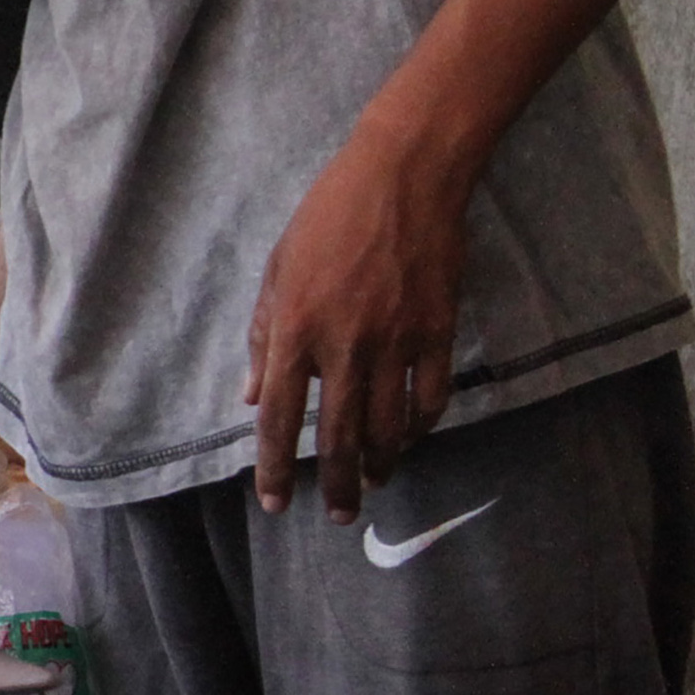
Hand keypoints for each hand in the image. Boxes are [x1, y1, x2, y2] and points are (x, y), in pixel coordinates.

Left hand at [244, 124, 473, 523]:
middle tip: (340, 517)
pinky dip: (422, 424)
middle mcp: (344, 347)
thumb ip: (264, 338)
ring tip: (377, 482)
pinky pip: (432, 395)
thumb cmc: (327, 219)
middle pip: (339, 438)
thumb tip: (255, 397)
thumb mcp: (276, 273)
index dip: (276, 469)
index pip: (280, 421)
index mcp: (295, 332)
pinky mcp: (438, 330)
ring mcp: (396, 341)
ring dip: (383, 463)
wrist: (404, 177)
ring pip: (390, 425)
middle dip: (338, 486)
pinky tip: (413, 436)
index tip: (277, 503)